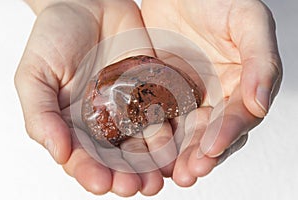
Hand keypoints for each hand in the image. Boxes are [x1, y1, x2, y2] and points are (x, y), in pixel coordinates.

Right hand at [15, 0, 163, 195]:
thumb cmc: (55, 37)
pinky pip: (164, 113)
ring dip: (153, 161)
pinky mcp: (153, 91)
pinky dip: (172, 130)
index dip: (90, 172)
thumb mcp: (35, 75)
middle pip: (117, 157)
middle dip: (127, 175)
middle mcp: (105, 122)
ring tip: (160, 177)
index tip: (101, 184)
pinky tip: (179, 144)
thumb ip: (41, 114)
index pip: (82, 157)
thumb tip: (57, 152)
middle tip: (138, 188)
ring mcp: (131, 108)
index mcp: (75, 124)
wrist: (88, 5)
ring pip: (144, 141)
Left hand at [141, 0, 281, 185]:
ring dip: (177, 154)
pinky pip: (158, 117)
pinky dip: (154, 135)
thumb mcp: (248, 22)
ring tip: (168, 173)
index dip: (227, 134)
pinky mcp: (161, 93)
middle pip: (211, 133)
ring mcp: (187, 96)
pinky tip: (145, 149)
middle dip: (200, 155)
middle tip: (187, 174)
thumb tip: (262, 102)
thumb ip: (261, 60)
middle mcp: (216, 95)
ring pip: (184, 132)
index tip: (211, 149)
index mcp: (241, 84)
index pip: (239, 117)